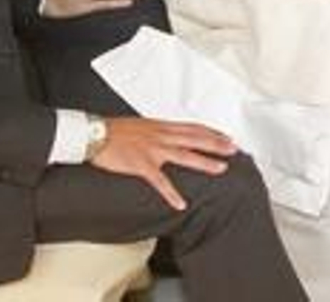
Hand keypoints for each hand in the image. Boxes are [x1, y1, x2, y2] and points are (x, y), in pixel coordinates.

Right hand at [89, 117, 237, 210]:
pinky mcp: (141, 165)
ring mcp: (153, 150)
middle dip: (217, 144)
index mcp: (162, 126)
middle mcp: (161, 136)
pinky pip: (160, 181)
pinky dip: (171, 193)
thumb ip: (159, 131)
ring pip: (185, 155)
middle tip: (234, 149)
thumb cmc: (115, 130)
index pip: (193, 127)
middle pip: (195, 138)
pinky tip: (181, 203)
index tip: (226, 136)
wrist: (94, 134)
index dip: (212, 132)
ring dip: (205, 162)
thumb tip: (170, 135)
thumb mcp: (143, 125)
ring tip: (221, 169)